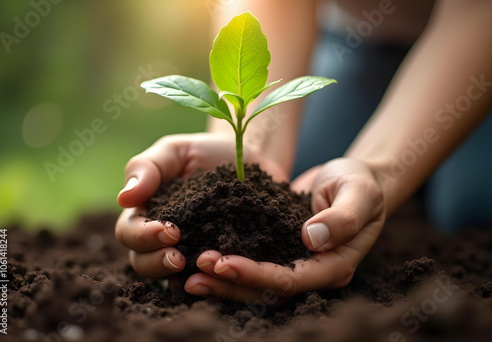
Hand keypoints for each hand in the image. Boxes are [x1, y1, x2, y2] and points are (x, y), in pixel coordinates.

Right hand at [115, 133, 287, 279]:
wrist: (252, 160)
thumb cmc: (208, 153)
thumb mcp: (176, 151)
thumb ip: (147, 168)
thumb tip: (123, 198)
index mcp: (147, 212)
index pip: (129, 232)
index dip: (143, 236)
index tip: (169, 231)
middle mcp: (163, 238)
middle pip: (143, 262)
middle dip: (157, 263)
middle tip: (178, 258)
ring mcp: (190, 252)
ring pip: (171, 278)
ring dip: (180, 278)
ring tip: (202, 267)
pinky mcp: (218, 260)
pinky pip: (208, 279)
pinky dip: (212, 281)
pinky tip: (222, 276)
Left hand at [184, 158, 385, 302]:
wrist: (352, 179)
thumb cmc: (359, 183)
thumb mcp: (358, 192)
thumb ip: (342, 217)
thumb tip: (311, 238)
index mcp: (333, 266)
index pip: (289, 279)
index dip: (256, 274)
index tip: (223, 262)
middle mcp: (312, 272)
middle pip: (267, 289)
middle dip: (230, 283)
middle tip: (195, 273)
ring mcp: (295, 263)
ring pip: (255, 283)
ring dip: (223, 281)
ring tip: (188, 275)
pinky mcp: (280, 250)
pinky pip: (252, 263)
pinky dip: (227, 265)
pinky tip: (199, 258)